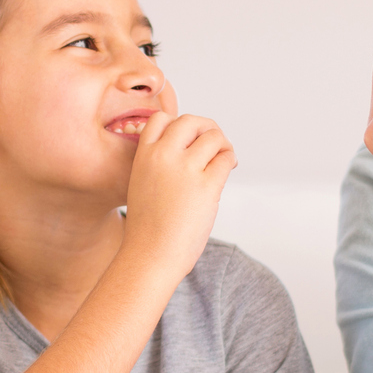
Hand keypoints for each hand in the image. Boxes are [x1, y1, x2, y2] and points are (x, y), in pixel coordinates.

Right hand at [120, 112, 236, 284]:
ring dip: (223, 145)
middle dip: (207, 129)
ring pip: (214, 137)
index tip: (188, 140)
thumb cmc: (149, 227)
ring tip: (224, 159)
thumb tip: (193, 147)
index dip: (179, 125)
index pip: (162, 118)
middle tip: (214, 144)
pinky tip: (227, 169)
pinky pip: (226, 158)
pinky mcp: (207, 185)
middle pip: (192, 121)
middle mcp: (164, 156)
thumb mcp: (142, 184)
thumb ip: (160, 163)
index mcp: (144, 155)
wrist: (150, 255)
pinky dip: (230, 160)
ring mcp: (186, 169)